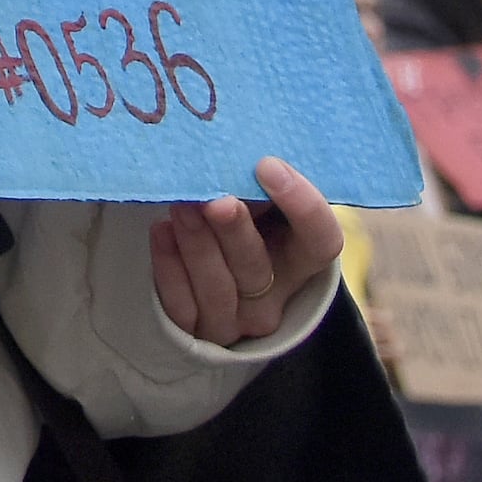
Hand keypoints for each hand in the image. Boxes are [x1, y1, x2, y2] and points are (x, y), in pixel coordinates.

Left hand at [152, 157, 342, 345]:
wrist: (215, 271)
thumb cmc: (245, 220)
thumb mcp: (262, 203)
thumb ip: (258, 185)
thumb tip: (236, 153)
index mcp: (302, 259)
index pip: (321, 240)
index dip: (301, 205)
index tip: (267, 165)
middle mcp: (275, 294)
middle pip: (258, 269)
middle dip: (234, 232)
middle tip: (215, 198)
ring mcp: (236, 318)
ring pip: (218, 288)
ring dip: (197, 245)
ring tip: (180, 207)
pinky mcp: (196, 327)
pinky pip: (182, 305)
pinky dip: (169, 267)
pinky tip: (161, 232)